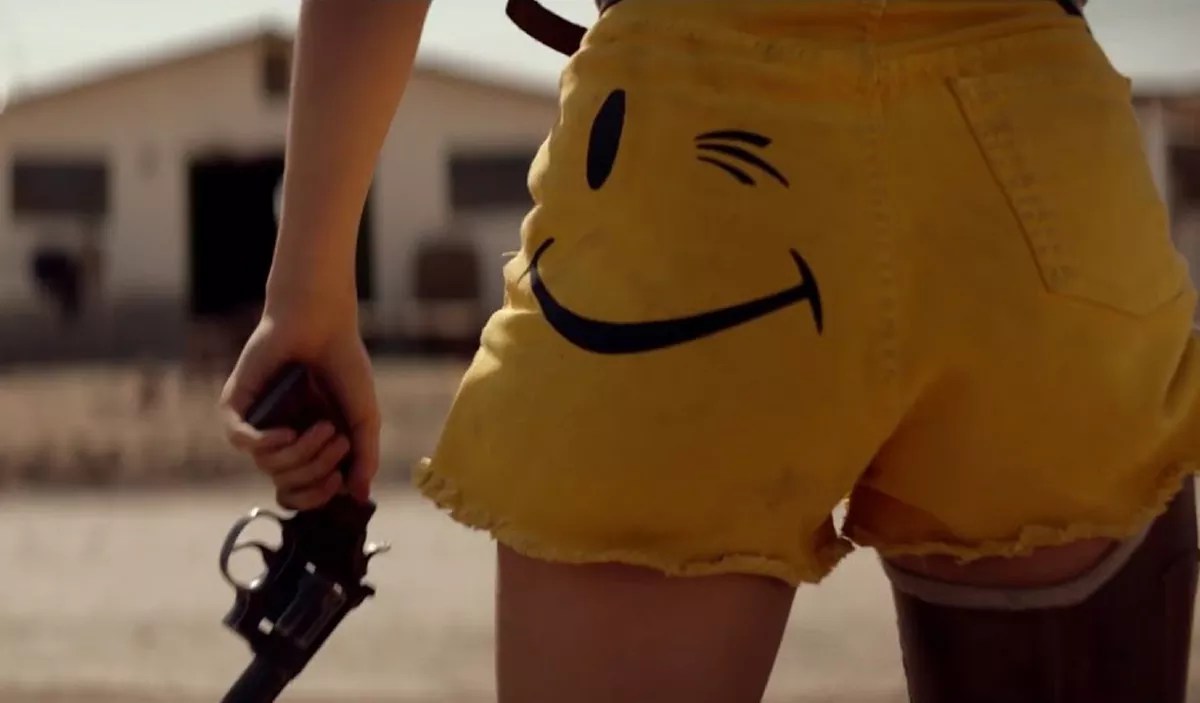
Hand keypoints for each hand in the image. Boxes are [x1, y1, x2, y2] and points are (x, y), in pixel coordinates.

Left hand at [219, 309, 379, 509]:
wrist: (322, 322)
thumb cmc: (344, 365)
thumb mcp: (363, 418)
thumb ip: (364, 457)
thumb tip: (359, 497)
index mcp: (306, 444)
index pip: (300, 491)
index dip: (317, 496)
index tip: (338, 482)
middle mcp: (279, 438)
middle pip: (286, 484)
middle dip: (316, 472)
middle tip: (338, 441)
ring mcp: (257, 422)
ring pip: (269, 465)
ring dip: (302, 453)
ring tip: (324, 425)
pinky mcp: (237, 404)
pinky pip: (242, 440)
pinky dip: (265, 443)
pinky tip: (286, 433)